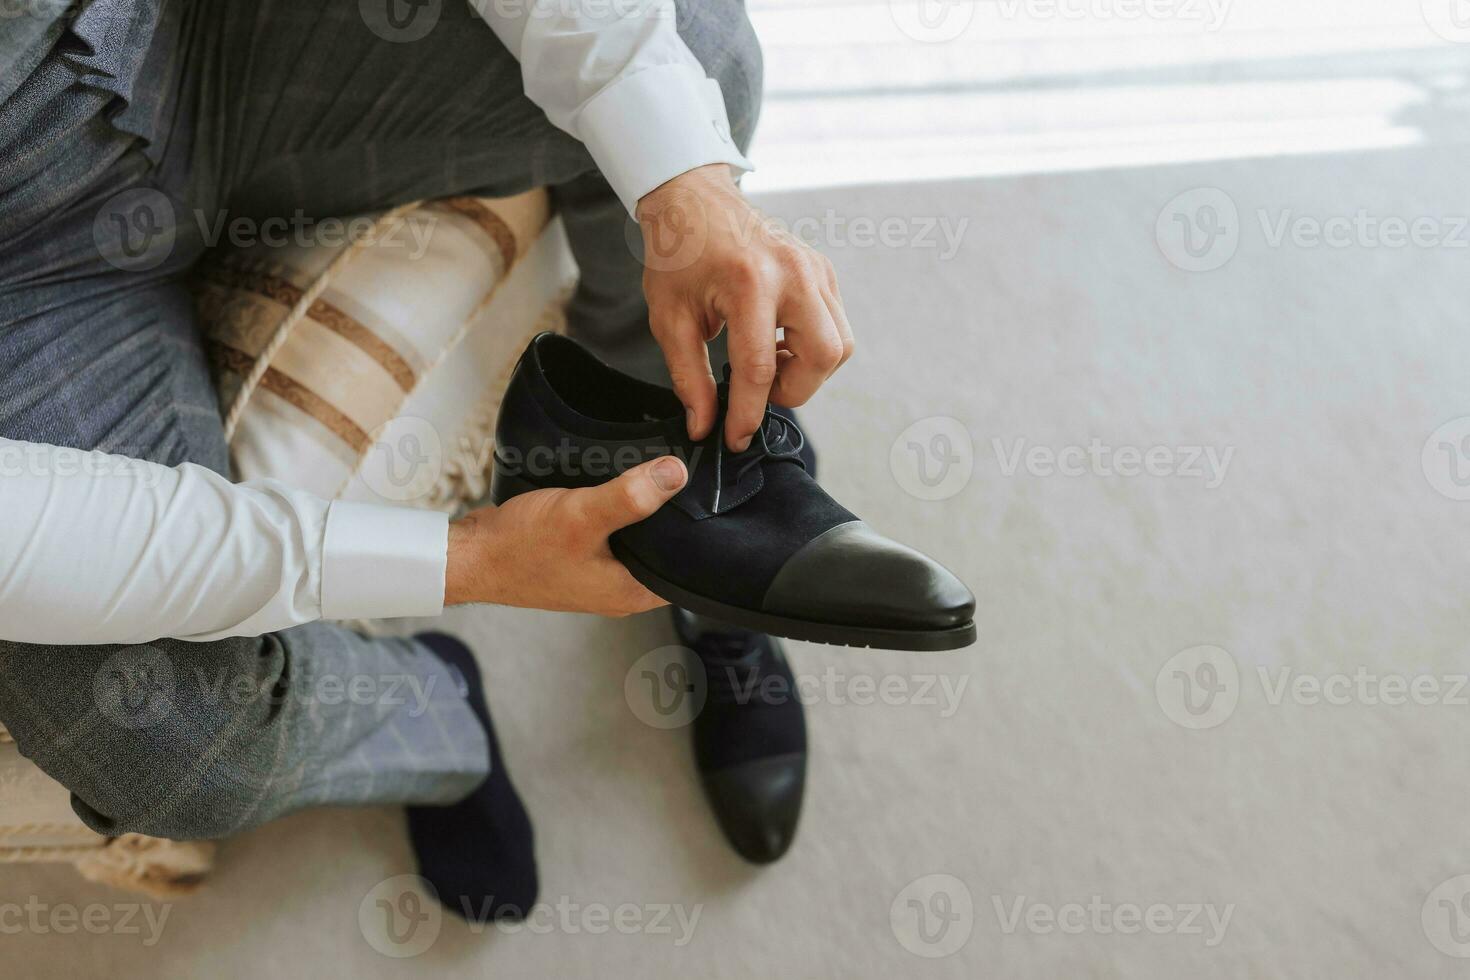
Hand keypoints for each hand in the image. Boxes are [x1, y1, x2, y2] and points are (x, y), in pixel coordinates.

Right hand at [443, 457, 686, 615]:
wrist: (471, 556)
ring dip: (645, 508)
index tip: (711, 499)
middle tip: (688, 476)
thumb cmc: (521, 549)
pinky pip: (614, 530)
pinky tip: (621, 483)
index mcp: (631, 591)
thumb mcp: (582, 516)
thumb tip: (676, 474)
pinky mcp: (583, 555)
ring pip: (640, 537)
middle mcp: (620, 587)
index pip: (689, 568)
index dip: (702, 535)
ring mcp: (601, 572)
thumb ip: (631, 497)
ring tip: (660, 474)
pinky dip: (619, 509)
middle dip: (675, 516)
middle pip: (666, 548)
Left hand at [637, 164, 854, 450]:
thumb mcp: (670, 319)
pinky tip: (777, 342)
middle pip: (824, 356)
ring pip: (840, 345)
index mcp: (748, 283)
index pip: (759, 368)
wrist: (694, 200)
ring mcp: (815, 269)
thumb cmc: (678, 255)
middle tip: (759, 392)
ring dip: (808, 370)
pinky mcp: (824, 270)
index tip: (735, 439)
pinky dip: (812, 347)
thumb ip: (689, 377)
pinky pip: (836, 324)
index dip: (747, 414)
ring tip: (769, 365)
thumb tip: (704, 425)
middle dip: (794, 390)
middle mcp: (792, 273)